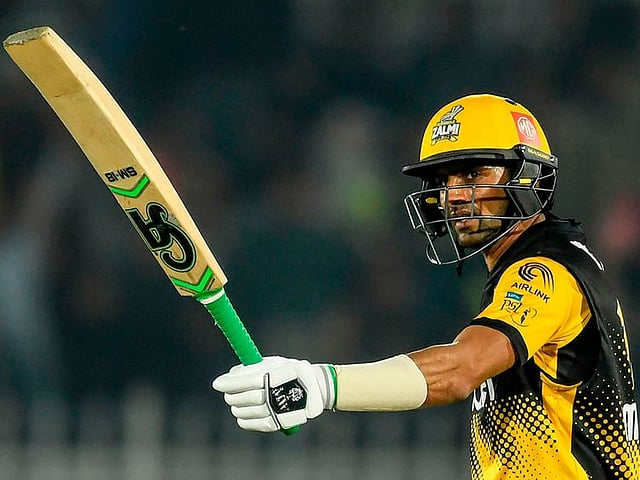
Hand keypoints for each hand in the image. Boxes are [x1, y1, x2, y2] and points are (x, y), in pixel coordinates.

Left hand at [212, 356, 333, 431]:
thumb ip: (253, 367)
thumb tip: (230, 373)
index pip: (245, 381)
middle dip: (230, 394)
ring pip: (244, 411)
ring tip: (236, 402)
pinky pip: (251, 424)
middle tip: (227, 391)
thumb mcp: (275, 363)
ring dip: (236, 406)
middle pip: (242, 397)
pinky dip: (243, 419)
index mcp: (275, 375)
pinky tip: (241, 414)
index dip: (228, 383)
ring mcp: (275, 410)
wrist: (316, 389)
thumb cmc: (291, 372)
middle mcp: (274, 393)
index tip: (217, 383)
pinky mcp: (276, 423)